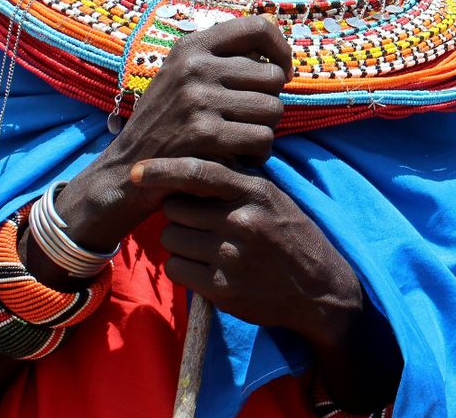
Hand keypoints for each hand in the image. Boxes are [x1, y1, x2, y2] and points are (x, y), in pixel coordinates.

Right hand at [56, 15, 293, 250]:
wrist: (125, 171)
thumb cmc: (165, 123)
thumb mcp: (183, 77)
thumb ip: (225, 55)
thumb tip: (274, 25)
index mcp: (191, 48)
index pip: (257, 27)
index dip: (280, 49)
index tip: (282, 71)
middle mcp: (194, 67)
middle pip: (273, 77)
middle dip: (270, 101)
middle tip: (249, 119)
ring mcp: (198, 99)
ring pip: (274, 109)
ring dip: (265, 130)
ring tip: (242, 138)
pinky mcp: (205, 134)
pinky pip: (262, 138)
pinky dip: (258, 154)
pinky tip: (239, 158)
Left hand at [132, 157, 400, 410]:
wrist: (319, 288)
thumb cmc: (291, 236)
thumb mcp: (273, 198)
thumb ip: (235, 182)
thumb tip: (188, 168)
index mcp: (255, 192)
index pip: (198, 172)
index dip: (163, 170)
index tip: (136, 171)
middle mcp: (242, 220)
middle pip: (175, 208)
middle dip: (180, 213)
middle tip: (200, 222)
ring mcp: (231, 256)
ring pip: (172, 239)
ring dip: (180, 242)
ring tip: (206, 246)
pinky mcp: (222, 288)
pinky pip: (177, 270)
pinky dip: (184, 269)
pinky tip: (208, 268)